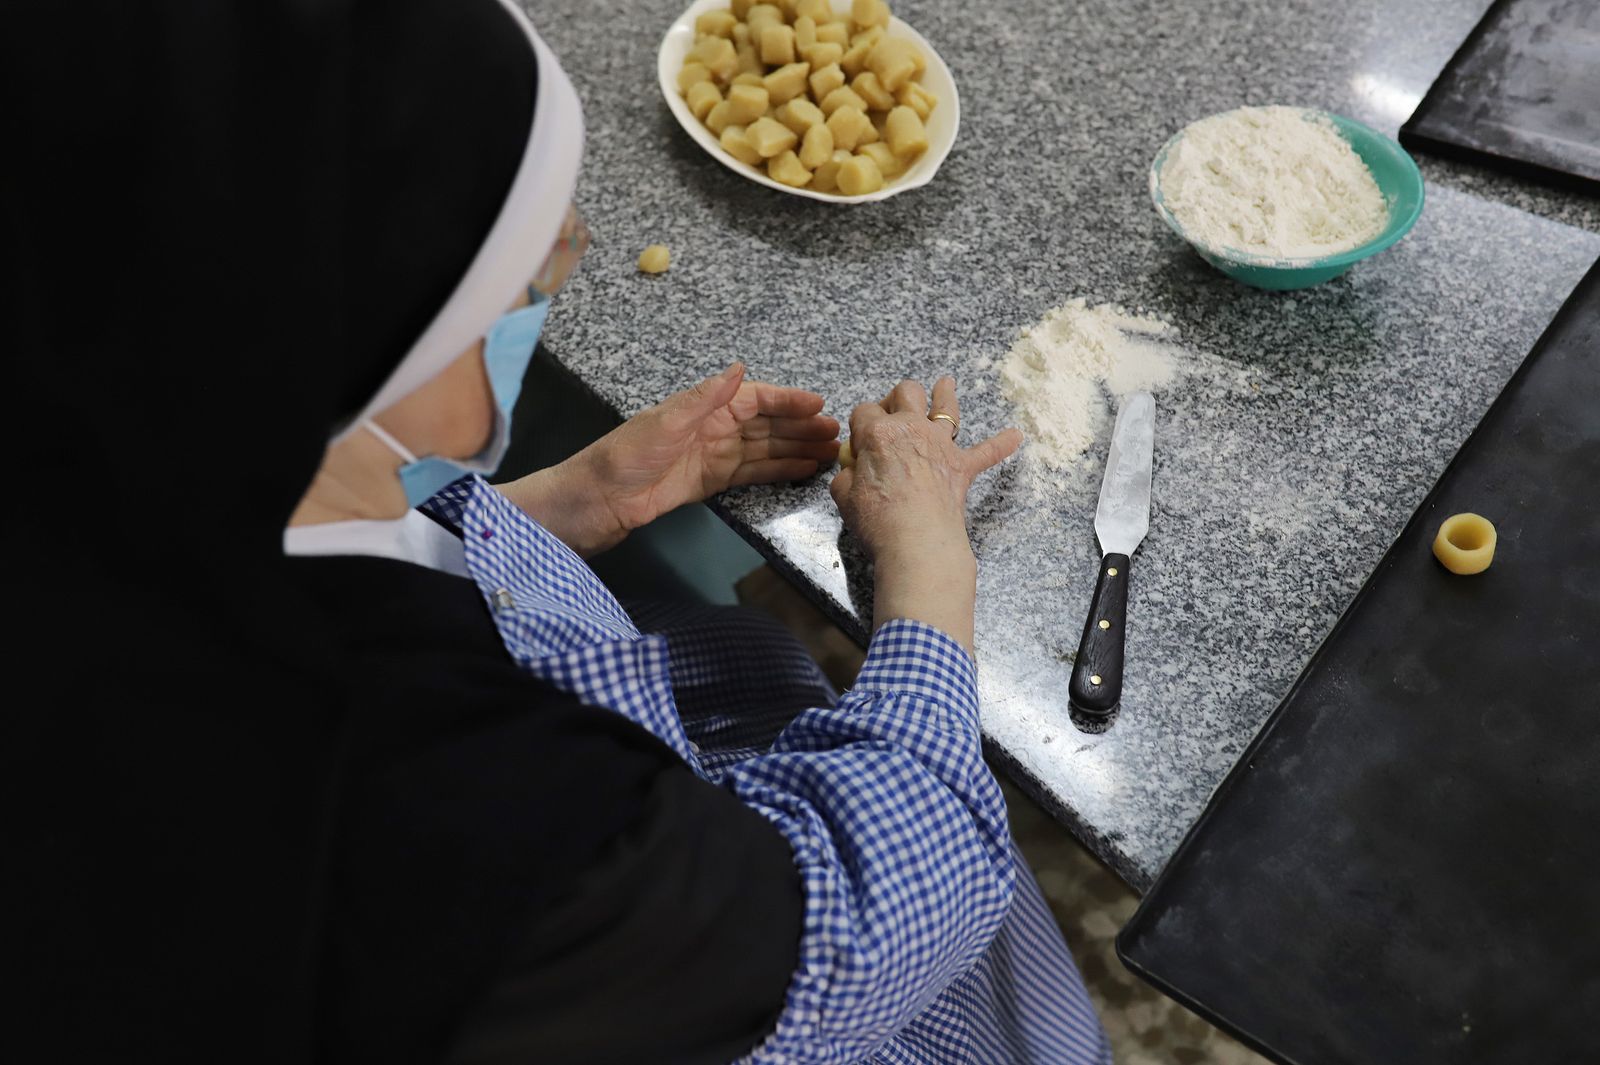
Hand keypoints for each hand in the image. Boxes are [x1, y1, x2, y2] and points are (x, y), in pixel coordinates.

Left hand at [497, 363, 837, 555]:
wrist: (596, 503)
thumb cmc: (624, 458)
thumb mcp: (664, 422)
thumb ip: (704, 397)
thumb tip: (739, 367)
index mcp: (702, 408)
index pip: (754, 398)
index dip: (787, 401)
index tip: (819, 405)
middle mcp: (711, 428)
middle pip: (765, 424)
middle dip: (800, 426)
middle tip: (836, 435)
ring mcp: (712, 456)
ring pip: (764, 449)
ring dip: (795, 449)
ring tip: (829, 454)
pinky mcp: (709, 483)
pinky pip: (751, 473)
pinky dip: (777, 471)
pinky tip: (801, 471)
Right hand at [830, 377, 1021, 650]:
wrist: (918, 541)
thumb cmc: (877, 520)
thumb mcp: (844, 497)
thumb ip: (847, 476)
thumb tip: (854, 471)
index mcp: (878, 433)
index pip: (863, 411)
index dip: (859, 426)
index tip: (858, 445)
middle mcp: (911, 429)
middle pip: (905, 392)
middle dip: (896, 398)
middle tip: (892, 414)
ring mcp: (940, 445)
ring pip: (945, 407)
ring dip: (945, 394)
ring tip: (947, 384)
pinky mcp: (962, 467)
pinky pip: (987, 451)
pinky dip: (1001, 444)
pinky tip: (1015, 437)